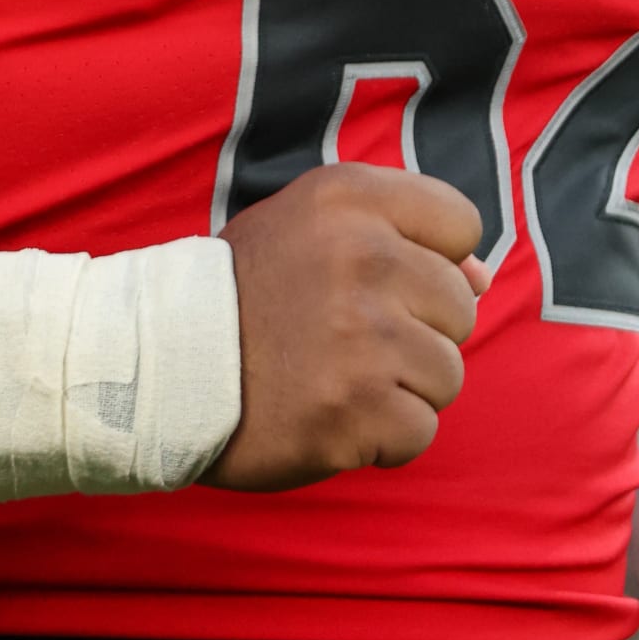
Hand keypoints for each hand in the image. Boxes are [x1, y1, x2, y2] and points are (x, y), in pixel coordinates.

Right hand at [211, 163, 487, 490]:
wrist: (157, 366)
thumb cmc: (244, 297)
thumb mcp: (310, 229)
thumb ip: (399, 236)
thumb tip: (481, 277)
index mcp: (348, 199)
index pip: (460, 223)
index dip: (427, 259)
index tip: (371, 282)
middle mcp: (361, 258)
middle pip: (460, 307)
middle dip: (415, 332)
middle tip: (342, 340)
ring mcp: (361, 337)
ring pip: (447, 374)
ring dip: (400, 389)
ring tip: (334, 380)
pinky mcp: (355, 410)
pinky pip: (418, 432)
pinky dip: (381, 440)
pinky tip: (330, 418)